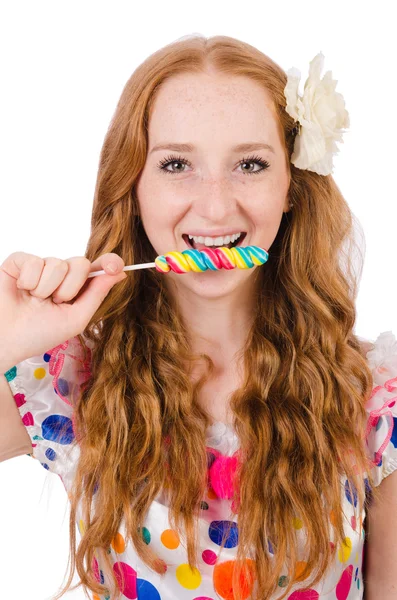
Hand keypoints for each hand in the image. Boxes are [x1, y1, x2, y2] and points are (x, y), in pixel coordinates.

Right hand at [0, 251, 126, 371]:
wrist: (5, 340)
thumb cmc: (38, 334)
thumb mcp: (75, 319)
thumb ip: (97, 294)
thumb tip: (120, 272)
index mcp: (77, 288)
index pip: (97, 268)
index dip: (109, 262)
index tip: (113, 266)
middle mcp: (61, 274)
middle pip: (80, 263)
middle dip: (69, 288)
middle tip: (54, 303)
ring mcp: (40, 266)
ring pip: (57, 263)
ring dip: (46, 289)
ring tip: (34, 301)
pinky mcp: (19, 262)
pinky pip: (33, 260)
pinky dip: (29, 281)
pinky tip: (21, 291)